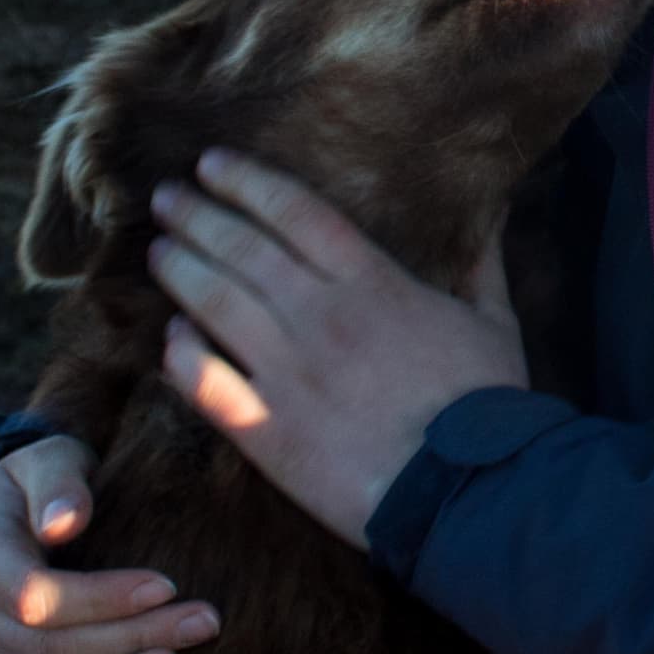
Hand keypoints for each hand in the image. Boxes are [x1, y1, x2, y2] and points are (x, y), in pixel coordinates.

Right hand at [0, 433, 219, 653]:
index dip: (100, 598)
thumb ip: (58, 482)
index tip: (166, 584)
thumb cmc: (51, 479)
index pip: (34, 598)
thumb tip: (64, 521)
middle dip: (131, 640)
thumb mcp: (50, 459)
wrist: (39, 510)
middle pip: (50, 650)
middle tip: (203, 623)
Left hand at [151, 149, 524, 544]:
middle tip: (166, 198)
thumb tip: (490, 209)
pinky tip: (170, 338)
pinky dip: (181, 356)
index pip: (294, 212)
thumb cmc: (488, 405)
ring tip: (159, 251)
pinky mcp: (268, 429)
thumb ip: (480, 263)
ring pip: (214, 304)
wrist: (472, 490)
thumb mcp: (495, 321)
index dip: (247, 182)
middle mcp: (319, 316)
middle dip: (197, 215)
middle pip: (242, 248)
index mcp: (372, 283)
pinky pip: (206, 383)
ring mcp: (288, 372)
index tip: (213, 164)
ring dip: (180, 270)